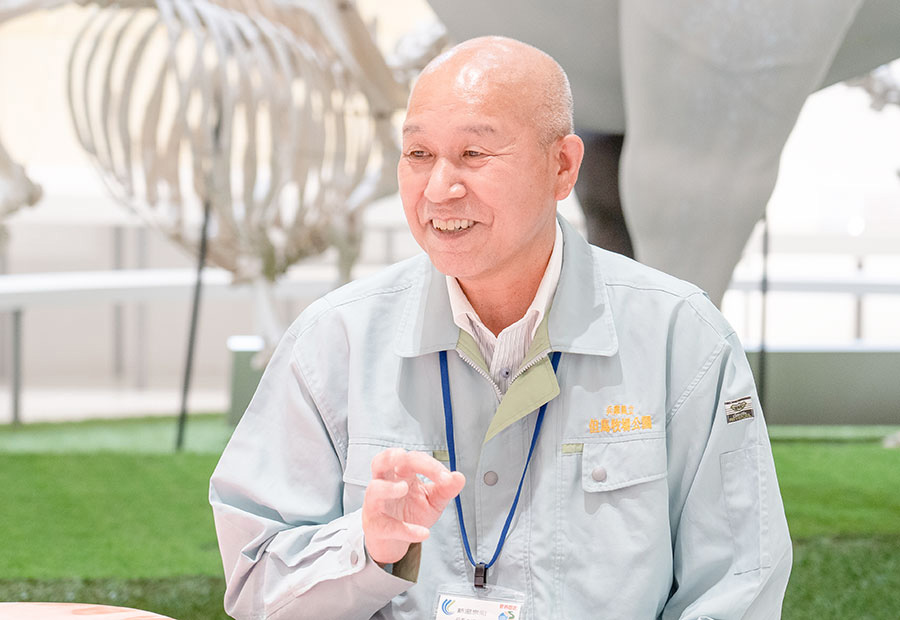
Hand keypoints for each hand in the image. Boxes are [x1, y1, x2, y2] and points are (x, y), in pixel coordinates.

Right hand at [361, 448, 465, 564]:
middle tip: (403, 455)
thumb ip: (446, 489)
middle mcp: (385, 484)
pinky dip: (405, 529)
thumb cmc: (411, 514)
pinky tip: (423, 533)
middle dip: (390, 456)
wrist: (396, 543)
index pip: (411, 460)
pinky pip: (388, 526)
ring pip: (374, 489)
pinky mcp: (375, 527)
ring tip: (403, 488)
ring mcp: (376, 504)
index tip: (447, 478)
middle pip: (381, 462)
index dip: (429, 465)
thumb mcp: (433, 501)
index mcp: (400, 474)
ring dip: (387, 487)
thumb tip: (459, 477)